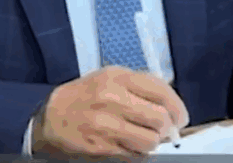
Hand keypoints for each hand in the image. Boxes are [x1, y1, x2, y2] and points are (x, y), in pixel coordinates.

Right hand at [33, 66, 187, 157]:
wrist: (51, 116)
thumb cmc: (84, 96)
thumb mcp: (110, 78)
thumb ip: (141, 85)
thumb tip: (171, 104)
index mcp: (117, 77)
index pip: (162, 92)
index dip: (177, 108)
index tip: (180, 117)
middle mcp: (112, 99)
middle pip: (160, 119)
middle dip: (167, 128)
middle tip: (165, 131)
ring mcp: (106, 125)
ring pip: (150, 141)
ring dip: (153, 143)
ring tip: (145, 138)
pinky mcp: (102, 147)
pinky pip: (135, 155)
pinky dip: (138, 153)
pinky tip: (130, 144)